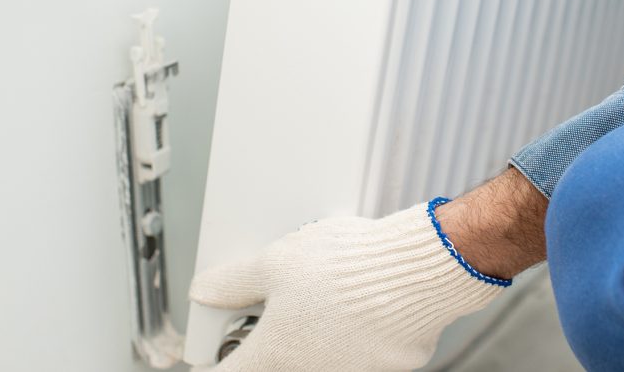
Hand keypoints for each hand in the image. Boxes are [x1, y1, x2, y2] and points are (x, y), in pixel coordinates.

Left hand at [188, 202, 504, 370]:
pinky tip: (355, 307)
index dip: (215, 364)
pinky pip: (354, 357)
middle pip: (271, 369)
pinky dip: (349, 338)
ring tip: (319, 301)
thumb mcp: (275, 262)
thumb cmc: (349, 269)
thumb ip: (234, 283)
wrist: (417, 272)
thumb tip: (206, 290)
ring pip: (314, 362)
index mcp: (272, 356)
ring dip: (309, 341)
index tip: (214, 356)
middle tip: (269, 316)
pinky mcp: (382, 369)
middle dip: (265, 346)